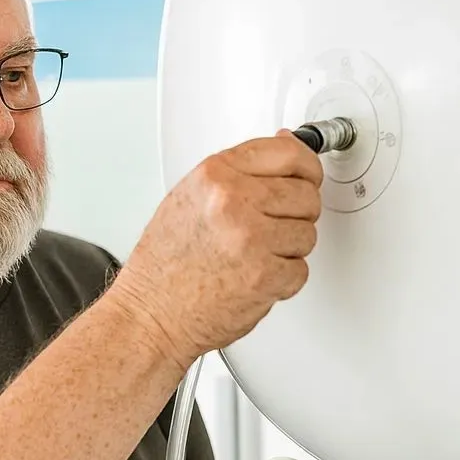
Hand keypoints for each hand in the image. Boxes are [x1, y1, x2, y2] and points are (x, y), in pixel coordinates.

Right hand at [111, 131, 322, 366]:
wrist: (151, 314)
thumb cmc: (165, 263)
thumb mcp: (191, 197)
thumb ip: (240, 171)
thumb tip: (286, 145)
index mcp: (215, 175)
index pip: (288, 153)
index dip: (306, 167)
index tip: (308, 176)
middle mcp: (233, 202)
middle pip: (306, 195)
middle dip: (296, 214)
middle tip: (269, 229)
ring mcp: (251, 239)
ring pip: (307, 234)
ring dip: (288, 250)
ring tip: (252, 257)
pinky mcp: (265, 277)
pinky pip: (300, 270)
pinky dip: (283, 280)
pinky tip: (253, 278)